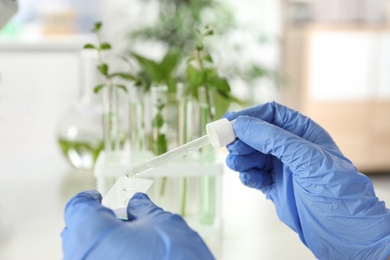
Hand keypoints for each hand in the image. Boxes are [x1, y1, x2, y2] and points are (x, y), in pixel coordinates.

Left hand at [61, 191, 213, 259]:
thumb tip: (136, 202)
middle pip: (77, 232)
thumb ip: (143, 209)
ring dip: (102, 244)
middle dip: (96, 223)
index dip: (90, 199)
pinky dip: (107, 258)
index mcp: (91, 232)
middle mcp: (81, 257)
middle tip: (121, 220)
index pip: (78, 207)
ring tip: (130, 243)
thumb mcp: (161, 224)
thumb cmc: (172, 258)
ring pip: (85, 253)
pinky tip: (130, 258)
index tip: (99, 197)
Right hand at [225, 101, 389, 258]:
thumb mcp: (306, 159)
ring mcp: (281, 167)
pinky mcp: (274, 185)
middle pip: (256, 134)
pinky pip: (253, 174)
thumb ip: (273, 139)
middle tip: (232, 148)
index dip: (249, 116)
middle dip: (242, 139)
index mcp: (303, 133)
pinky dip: (247, 175)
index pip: (271, 114)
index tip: (229, 123)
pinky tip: (250, 179)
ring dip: (241, 158)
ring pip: (251, 154)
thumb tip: (242, 125)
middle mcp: (290, 147)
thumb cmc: (336, 192)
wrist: (342, 232)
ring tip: (239, 165)